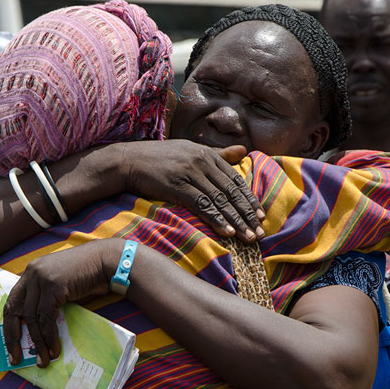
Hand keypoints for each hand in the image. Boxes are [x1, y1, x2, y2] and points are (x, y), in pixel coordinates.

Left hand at [2, 239, 116, 366]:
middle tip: (16, 358)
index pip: (12, 302)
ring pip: (31, 317)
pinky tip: (54, 348)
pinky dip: (49, 336)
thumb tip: (39, 332)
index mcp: (31, 272)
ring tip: (43, 360)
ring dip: (37, 342)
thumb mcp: (60, 286)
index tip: (12, 345)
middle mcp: (32, 273)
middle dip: (13, 337)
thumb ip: (47, 300)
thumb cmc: (88, 276)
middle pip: (14, 310)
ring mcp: (42, 278)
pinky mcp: (54, 286)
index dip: (10, 325)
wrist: (106, 261)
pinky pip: (46, 317)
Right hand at [120, 140, 264, 241]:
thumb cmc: (159, 158)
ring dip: (236, 221)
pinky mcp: (177, 185)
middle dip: (247, 214)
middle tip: (260, 232)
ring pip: (220, 200)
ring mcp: (190, 173)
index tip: (261, 216)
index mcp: (208, 154)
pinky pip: (202, 205)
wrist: (128, 160)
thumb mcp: (191, 150)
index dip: (249, 199)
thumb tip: (244, 150)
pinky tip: (226, 232)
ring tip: (248, 237)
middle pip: (231, 192)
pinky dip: (216, 219)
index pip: (235, 180)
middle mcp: (202, 162)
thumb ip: (218, 153)